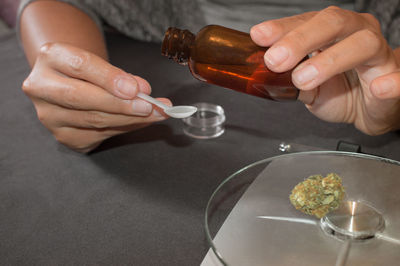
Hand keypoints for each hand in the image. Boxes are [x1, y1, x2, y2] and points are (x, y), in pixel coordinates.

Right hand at [22, 43, 170, 152]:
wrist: (70, 83)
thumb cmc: (89, 72)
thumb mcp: (102, 64)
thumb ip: (121, 76)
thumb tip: (143, 91)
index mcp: (50, 57)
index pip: (80, 66)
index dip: (109, 78)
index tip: (135, 88)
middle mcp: (41, 86)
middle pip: (80, 98)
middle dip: (120, 104)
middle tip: (149, 107)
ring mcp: (49, 115)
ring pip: (93, 120)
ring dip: (129, 119)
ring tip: (155, 114)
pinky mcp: (63, 135)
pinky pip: (99, 135)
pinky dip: (124, 128)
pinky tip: (140, 122)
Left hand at [251, 6, 399, 134]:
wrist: (370, 109)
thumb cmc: (341, 90)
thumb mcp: (308, 87)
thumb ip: (289, 81)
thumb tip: (264, 77)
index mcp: (332, 33)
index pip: (306, 22)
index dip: (282, 28)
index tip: (259, 36)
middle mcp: (356, 33)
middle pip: (332, 23)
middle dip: (300, 40)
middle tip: (275, 59)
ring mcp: (379, 54)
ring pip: (362, 43)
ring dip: (330, 61)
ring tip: (304, 79)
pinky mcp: (395, 77)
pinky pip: (399, 78)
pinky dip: (390, 83)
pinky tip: (377, 88)